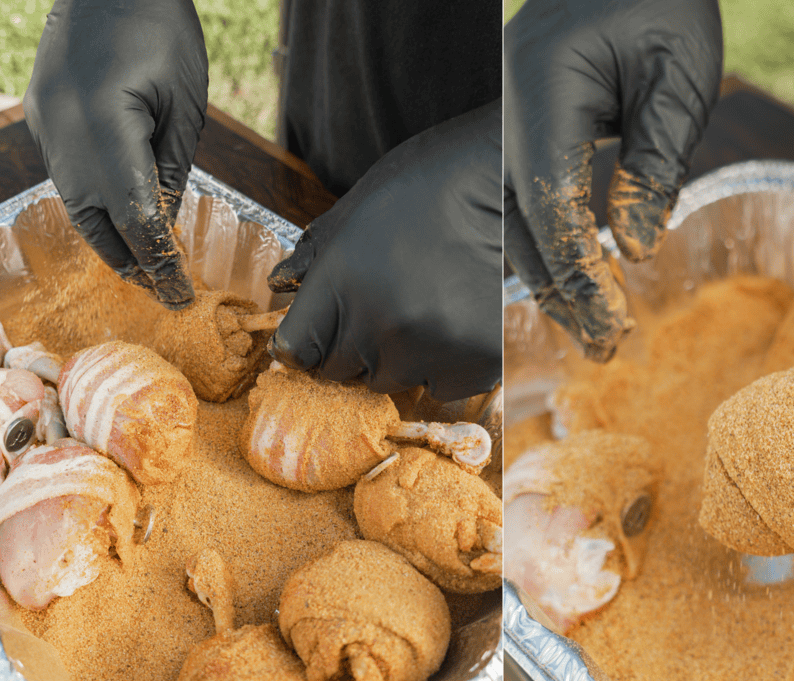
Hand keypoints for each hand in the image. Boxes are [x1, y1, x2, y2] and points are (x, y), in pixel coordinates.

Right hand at [24, 0, 206, 307]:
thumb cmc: (162, 31)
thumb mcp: (183, 106)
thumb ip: (171, 168)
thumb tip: (166, 223)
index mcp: (106, 130)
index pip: (137, 219)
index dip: (159, 262)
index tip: (179, 294)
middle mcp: (64, 134)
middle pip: (98, 222)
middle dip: (132, 262)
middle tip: (163, 292)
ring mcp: (45, 125)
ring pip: (74, 204)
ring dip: (107, 239)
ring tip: (139, 267)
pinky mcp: (39, 114)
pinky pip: (65, 176)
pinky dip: (91, 204)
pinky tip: (115, 220)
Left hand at [267, 101, 501, 401]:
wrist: (510, 180)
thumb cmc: (428, 187)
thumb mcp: (357, 208)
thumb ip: (316, 254)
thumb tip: (284, 285)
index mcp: (343, 280)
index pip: (297, 348)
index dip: (304, 342)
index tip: (318, 333)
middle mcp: (381, 322)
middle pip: (340, 371)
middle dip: (353, 345)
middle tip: (386, 304)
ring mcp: (430, 349)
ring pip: (390, 381)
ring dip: (398, 357)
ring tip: (426, 308)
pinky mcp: (474, 365)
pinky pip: (438, 386)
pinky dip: (443, 365)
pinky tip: (457, 321)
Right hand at [504, 0, 721, 360]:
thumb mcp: (681, 74)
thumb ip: (656, 160)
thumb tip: (636, 248)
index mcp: (539, 92)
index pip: (549, 202)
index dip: (578, 271)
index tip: (610, 322)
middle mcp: (507, 112)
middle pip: (521, 224)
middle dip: (562, 291)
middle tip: (604, 348)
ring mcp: (504, 120)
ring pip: (515, 221)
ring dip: (553, 278)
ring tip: (592, 331)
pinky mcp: (517, 128)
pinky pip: (523, 202)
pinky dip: (550, 246)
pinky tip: (576, 283)